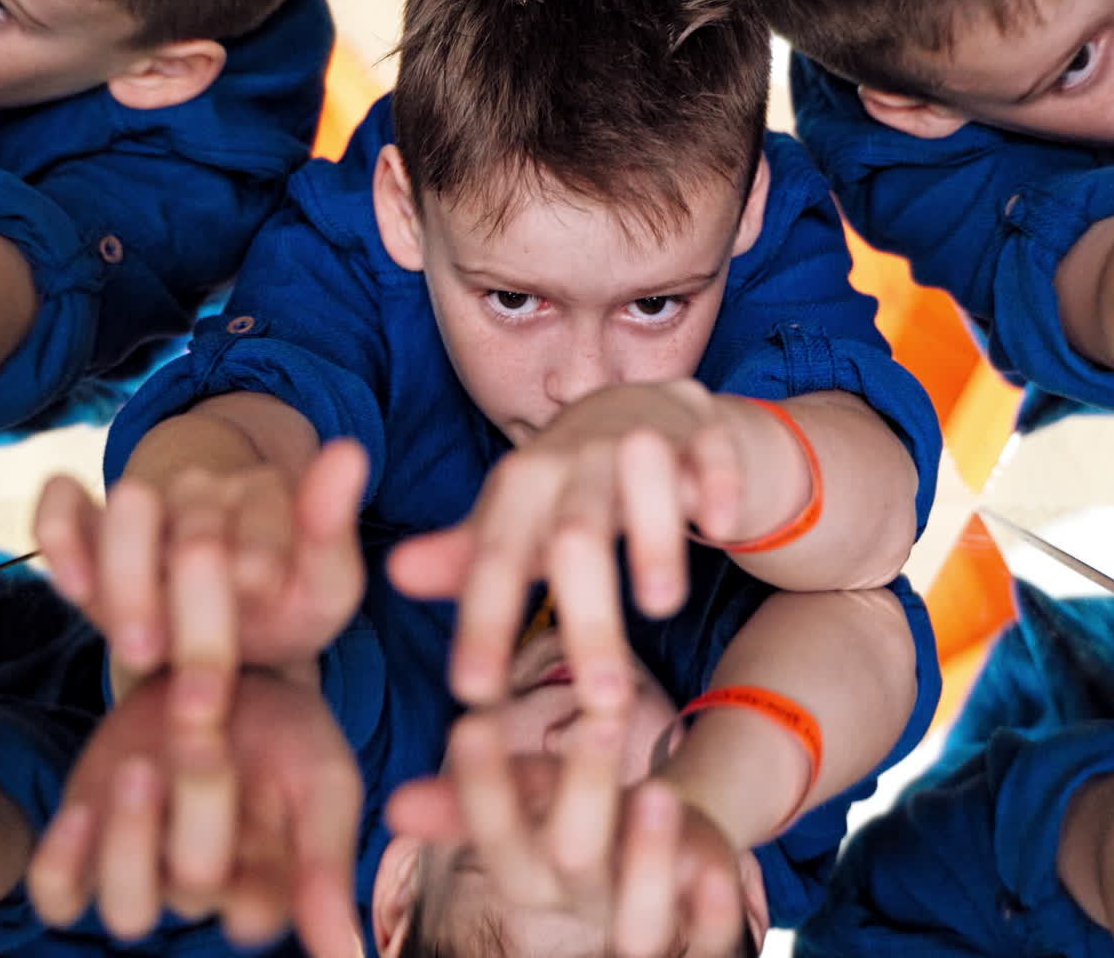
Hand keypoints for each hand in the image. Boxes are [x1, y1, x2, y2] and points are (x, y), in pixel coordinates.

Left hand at [27, 669, 362, 957]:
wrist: (226, 670)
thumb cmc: (288, 730)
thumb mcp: (324, 779)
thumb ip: (327, 863)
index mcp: (271, 884)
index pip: (257, 917)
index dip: (252, 875)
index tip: (267, 818)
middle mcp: (206, 887)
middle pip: (195, 886)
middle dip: (201, 806)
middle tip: (204, 739)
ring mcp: (144, 869)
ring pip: (127, 908)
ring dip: (131, 840)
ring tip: (140, 769)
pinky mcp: (85, 848)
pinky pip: (57, 891)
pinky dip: (62, 863)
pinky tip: (83, 813)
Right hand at [34, 439, 368, 724]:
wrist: (229, 614)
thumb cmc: (285, 605)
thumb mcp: (327, 585)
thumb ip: (333, 528)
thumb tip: (349, 449)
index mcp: (267, 495)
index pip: (260, 532)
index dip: (258, 581)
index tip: (263, 628)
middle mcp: (204, 488)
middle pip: (195, 538)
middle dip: (195, 619)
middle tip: (200, 691)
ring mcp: (144, 499)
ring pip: (129, 513)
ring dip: (131, 587)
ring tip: (147, 651)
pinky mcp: (86, 516)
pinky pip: (61, 508)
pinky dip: (63, 539)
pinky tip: (81, 591)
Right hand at [388, 709, 756, 957]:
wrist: (673, 844)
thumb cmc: (586, 810)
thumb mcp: (535, 795)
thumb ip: (483, 791)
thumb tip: (394, 809)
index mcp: (534, 870)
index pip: (498, 835)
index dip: (484, 786)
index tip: (472, 720)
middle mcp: (582, 902)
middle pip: (571, 859)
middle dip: (584, 789)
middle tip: (599, 714)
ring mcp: (642, 918)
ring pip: (637, 918)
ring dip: (648, 859)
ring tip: (659, 792)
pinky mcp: (705, 929)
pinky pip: (710, 940)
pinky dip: (717, 912)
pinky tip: (720, 872)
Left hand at [389, 381, 748, 709]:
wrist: (645, 410)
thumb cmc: (570, 486)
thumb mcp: (516, 520)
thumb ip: (465, 557)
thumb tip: (395, 575)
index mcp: (523, 487)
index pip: (495, 559)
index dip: (482, 623)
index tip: (473, 695)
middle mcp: (576, 460)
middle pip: (575, 538)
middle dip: (587, 615)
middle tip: (602, 703)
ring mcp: (641, 439)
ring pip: (643, 485)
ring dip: (653, 539)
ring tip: (660, 609)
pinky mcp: (700, 432)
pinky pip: (713, 453)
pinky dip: (717, 484)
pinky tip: (718, 525)